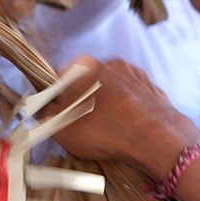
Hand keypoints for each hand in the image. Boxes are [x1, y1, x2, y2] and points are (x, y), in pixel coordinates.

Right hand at [49, 55, 199, 179]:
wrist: (157, 138)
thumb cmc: (104, 129)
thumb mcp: (62, 128)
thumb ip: (46, 115)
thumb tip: (42, 109)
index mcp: (85, 66)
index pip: (61, 75)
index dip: (57, 96)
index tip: (58, 114)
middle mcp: (111, 63)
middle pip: (88, 81)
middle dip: (83, 99)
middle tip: (81, 125)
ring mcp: (136, 75)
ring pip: (113, 89)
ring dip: (108, 104)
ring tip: (107, 130)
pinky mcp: (155, 90)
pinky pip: (134, 99)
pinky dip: (128, 110)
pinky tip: (128, 129)